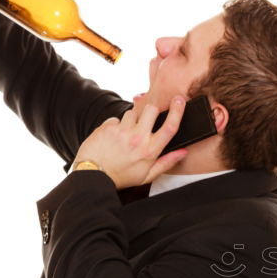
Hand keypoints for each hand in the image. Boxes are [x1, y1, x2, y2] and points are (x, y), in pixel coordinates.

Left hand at [73, 96, 188, 189]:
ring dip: (131, 121)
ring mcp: (122, 132)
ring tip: (125, 135)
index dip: (177, 111)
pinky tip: (112, 138)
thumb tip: (183, 152)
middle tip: (146, 120)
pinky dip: (115, 126)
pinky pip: (115, 119)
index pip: (170, 127)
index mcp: (150, 151)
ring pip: (132, 113)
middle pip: (152, 110)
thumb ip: (166, 163)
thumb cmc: (121, 177)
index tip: (179, 100)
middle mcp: (138, 139)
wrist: (93, 176)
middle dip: (151, 111)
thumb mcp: (147, 176)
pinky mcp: (107, 127)